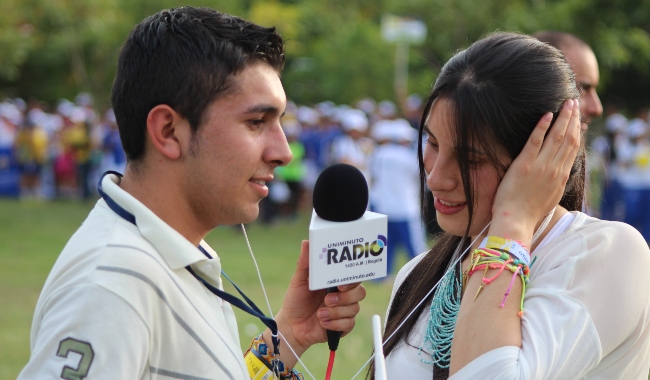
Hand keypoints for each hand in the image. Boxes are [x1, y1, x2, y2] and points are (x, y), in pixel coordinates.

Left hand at [262, 240, 365, 367]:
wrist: (291, 325)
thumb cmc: (296, 300)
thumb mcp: (299, 280)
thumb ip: (305, 263)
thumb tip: (306, 242)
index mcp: (335, 282)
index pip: (353, 277)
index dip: (352, 280)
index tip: (341, 284)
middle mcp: (343, 295)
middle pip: (360, 292)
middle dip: (345, 297)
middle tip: (327, 300)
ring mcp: (344, 311)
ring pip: (354, 308)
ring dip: (336, 312)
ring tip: (320, 313)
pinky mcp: (342, 326)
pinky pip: (349, 324)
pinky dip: (335, 324)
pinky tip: (323, 322)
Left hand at [489, 99, 580, 246]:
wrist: (515, 223)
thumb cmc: (527, 214)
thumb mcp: (548, 199)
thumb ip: (553, 184)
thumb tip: (556, 175)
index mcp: (561, 178)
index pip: (572, 149)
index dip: (576, 131)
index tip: (577, 119)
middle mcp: (554, 170)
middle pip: (569, 138)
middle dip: (573, 119)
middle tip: (574, 103)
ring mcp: (541, 167)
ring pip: (556, 137)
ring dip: (563, 117)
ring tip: (566, 103)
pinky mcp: (524, 165)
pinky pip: (535, 141)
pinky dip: (542, 126)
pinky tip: (546, 114)